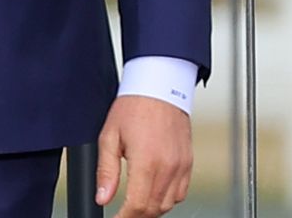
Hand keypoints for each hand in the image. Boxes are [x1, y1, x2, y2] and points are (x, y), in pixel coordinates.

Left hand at [96, 95, 191, 216]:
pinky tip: (154, 192)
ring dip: (151, 209)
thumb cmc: (134, 106)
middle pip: (153, 209)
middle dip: (135, 216)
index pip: (137, 206)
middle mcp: (168, 167)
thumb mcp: (109, 137)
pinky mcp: (188, 162)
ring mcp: (181, 166)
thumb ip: (106, 172)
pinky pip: (180, 193)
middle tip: (121, 213)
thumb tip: (103, 197)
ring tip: (135, 204)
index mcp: (147, 162)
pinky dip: (167, 199)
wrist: (160, 86)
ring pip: (168, 204)